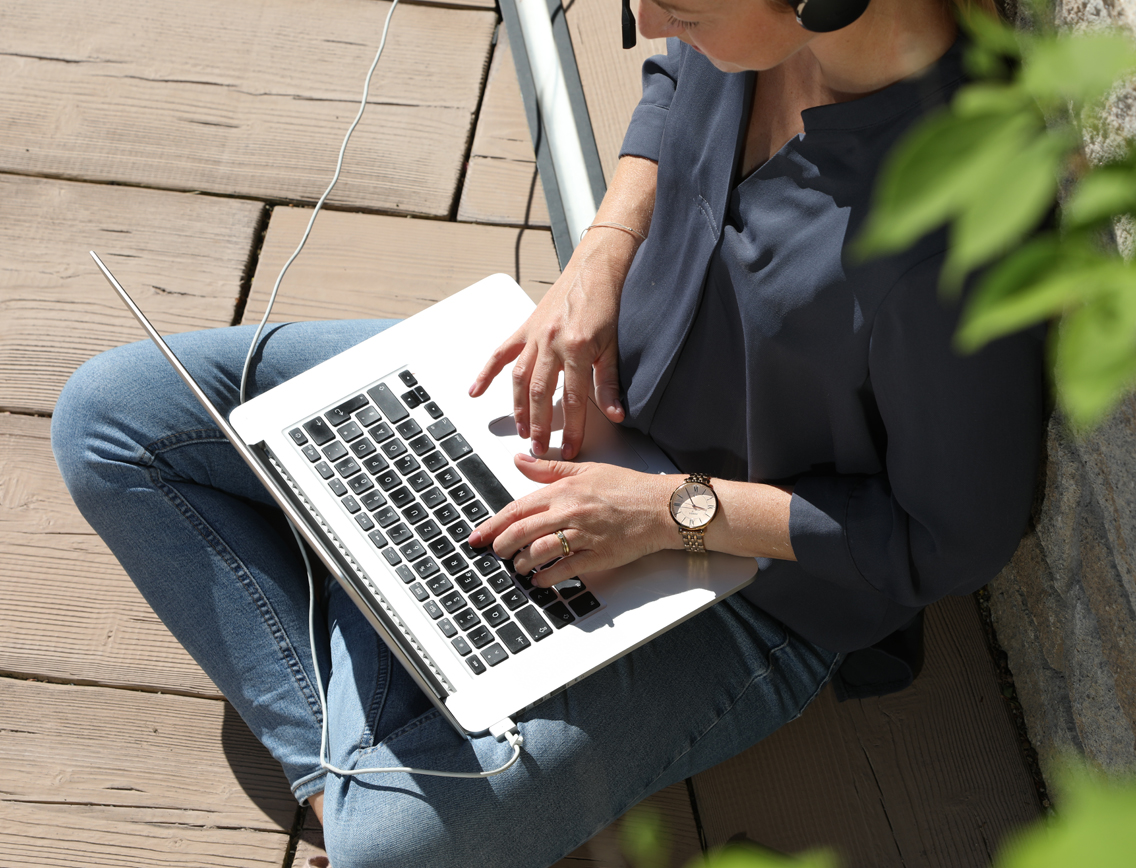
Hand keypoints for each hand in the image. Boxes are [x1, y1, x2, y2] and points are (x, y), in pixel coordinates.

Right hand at [468, 243, 627, 460]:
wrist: (594, 269)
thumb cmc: (606, 304)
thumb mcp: (614, 347)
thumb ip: (609, 383)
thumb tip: (615, 414)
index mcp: (576, 349)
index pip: (573, 400)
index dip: (571, 429)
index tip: (569, 448)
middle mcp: (551, 343)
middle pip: (541, 395)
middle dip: (539, 426)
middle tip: (539, 448)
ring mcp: (535, 336)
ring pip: (521, 379)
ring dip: (518, 408)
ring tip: (521, 430)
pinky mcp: (525, 328)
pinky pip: (501, 353)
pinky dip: (486, 373)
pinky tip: (476, 391)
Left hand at [468, 454, 677, 587]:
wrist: (662, 506)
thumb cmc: (628, 488)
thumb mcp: (587, 470)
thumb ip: (549, 469)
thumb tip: (519, 461)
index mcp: (564, 490)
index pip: (518, 508)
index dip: (493, 524)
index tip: (478, 535)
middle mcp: (571, 511)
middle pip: (523, 532)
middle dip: (502, 546)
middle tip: (494, 553)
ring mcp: (585, 534)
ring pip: (541, 551)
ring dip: (523, 562)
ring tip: (518, 567)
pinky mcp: (599, 555)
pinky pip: (566, 569)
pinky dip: (548, 577)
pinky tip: (539, 580)